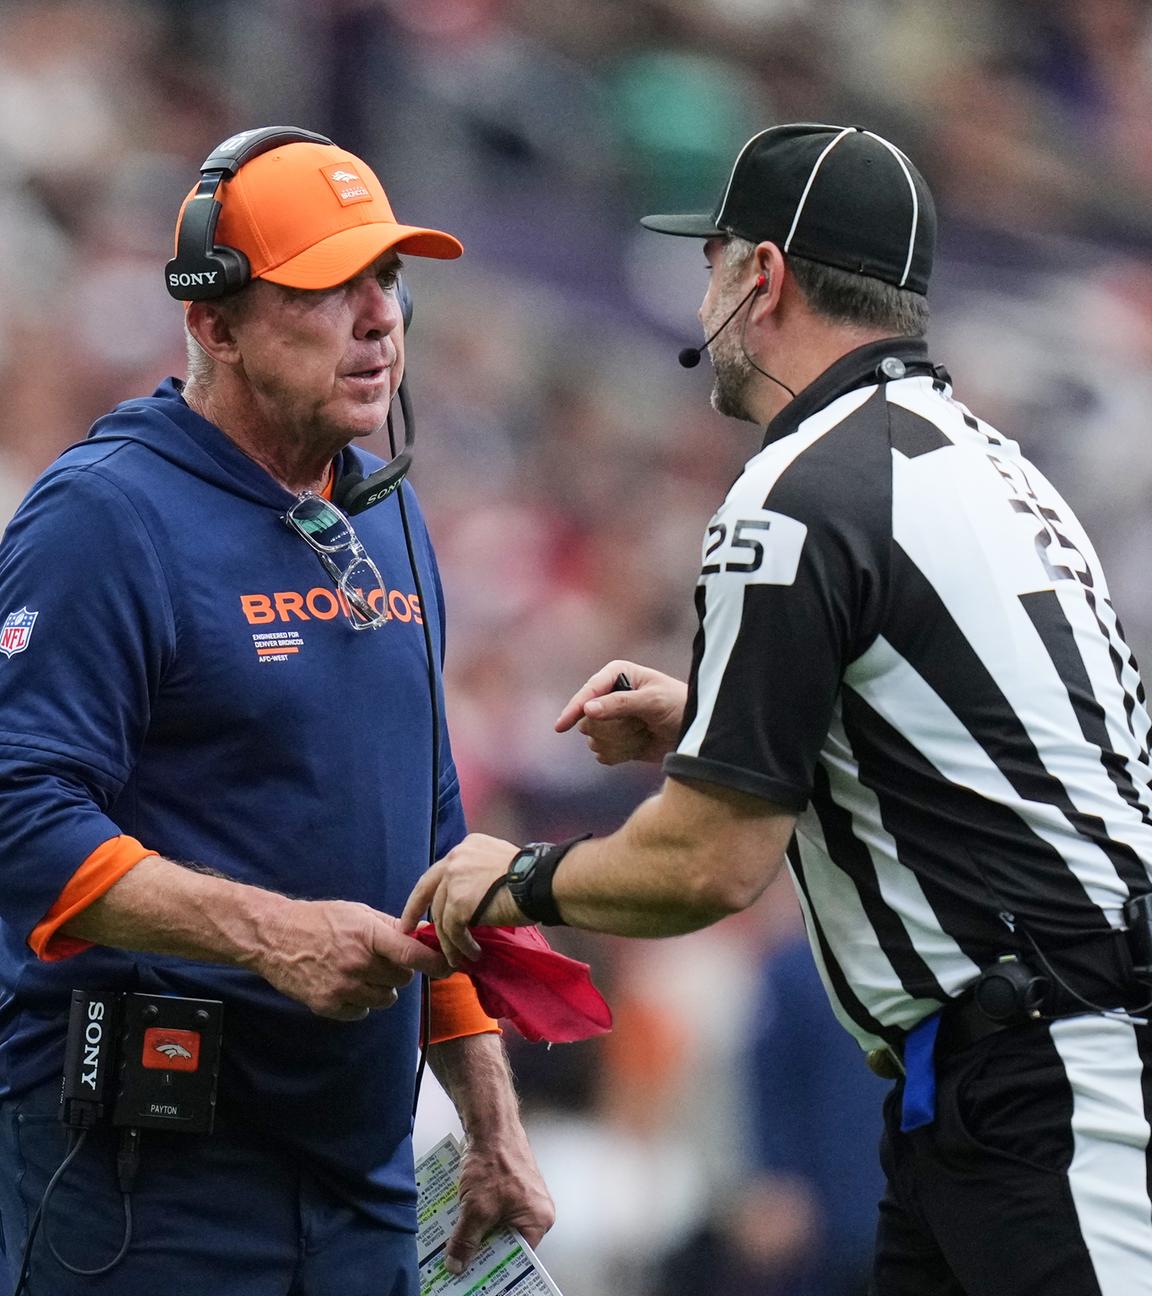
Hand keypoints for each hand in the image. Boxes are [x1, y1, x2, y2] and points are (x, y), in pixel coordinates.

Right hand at [254, 899, 449, 1019]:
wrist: (275, 938)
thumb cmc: (320, 920)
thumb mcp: (358, 913)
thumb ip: (392, 926)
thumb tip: (425, 933)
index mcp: (368, 936)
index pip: (412, 955)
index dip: (435, 963)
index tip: (449, 967)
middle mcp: (358, 963)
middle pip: (402, 978)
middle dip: (399, 970)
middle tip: (380, 959)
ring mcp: (342, 988)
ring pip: (386, 998)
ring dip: (381, 988)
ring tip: (361, 971)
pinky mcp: (328, 1006)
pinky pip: (362, 1012)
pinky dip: (360, 1002)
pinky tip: (345, 985)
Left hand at [401, 835, 526, 968]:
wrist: (542, 881)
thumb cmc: (533, 877)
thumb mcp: (499, 865)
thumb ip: (479, 875)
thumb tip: (471, 899)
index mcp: (466, 847)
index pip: (439, 872)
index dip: (427, 892)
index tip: (417, 907)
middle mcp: (455, 858)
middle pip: (428, 890)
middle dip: (415, 912)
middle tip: (409, 930)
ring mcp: (455, 880)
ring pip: (442, 917)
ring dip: (449, 941)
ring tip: (458, 957)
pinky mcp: (459, 903)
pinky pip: (453, 931)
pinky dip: (461, 947)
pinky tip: (472, 953)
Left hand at [444, 1126, 555, 1274]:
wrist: (491, 1125)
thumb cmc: (493, 1162)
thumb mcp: (476, 1209)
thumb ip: (466, 1241)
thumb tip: (456, 1266)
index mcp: (538, 1219)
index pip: (518, 1258)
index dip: (496, 1269)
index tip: (476, 1279)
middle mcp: (536, 1210)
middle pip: (507, 1243)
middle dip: (483, 1252)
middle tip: (459, 1264)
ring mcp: (523, 1198)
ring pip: (496, 1227)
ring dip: (476, 1233)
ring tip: (454, 1245)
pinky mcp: (510, 1187)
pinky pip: (493, 1211)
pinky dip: (476, 1217)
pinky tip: (457, 1221)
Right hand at [555, 660, 687, 764]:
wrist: (693, 732)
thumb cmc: (679, 706)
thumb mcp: (654, 701)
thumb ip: (621, 704)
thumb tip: (587, 710)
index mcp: (616, 674)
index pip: (588, 692)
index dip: (575, 708)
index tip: (561, 726)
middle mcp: (607, 695)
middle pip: (588, 720)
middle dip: (615, 728)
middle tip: (641, 725)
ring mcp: (609, 719)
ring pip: (594, 739)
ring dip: (621, 742)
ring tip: (643, 733)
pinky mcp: (613, 741)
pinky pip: (602, 754)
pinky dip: (620, 754)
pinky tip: (638, 746)